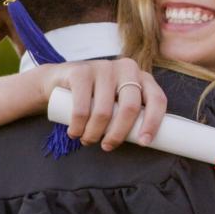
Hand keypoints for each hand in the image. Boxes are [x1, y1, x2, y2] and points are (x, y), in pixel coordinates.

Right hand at [36, 58, 166, 149]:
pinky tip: (75, 133)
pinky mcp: (80, 71)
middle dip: (118, 134)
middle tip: (107, 146)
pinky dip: (78, 127)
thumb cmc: (95, 98)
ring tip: (87, 139)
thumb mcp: (118, 102)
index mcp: (142, 77)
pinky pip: (82, 109)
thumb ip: (130, 115)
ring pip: (104, 112)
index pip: (157, 99)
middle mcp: (126, 68)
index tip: (143, 143)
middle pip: (130, 108)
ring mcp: (103, 67)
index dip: (153, 123)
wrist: (57, 79)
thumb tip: (142, 142)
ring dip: (94, 134)